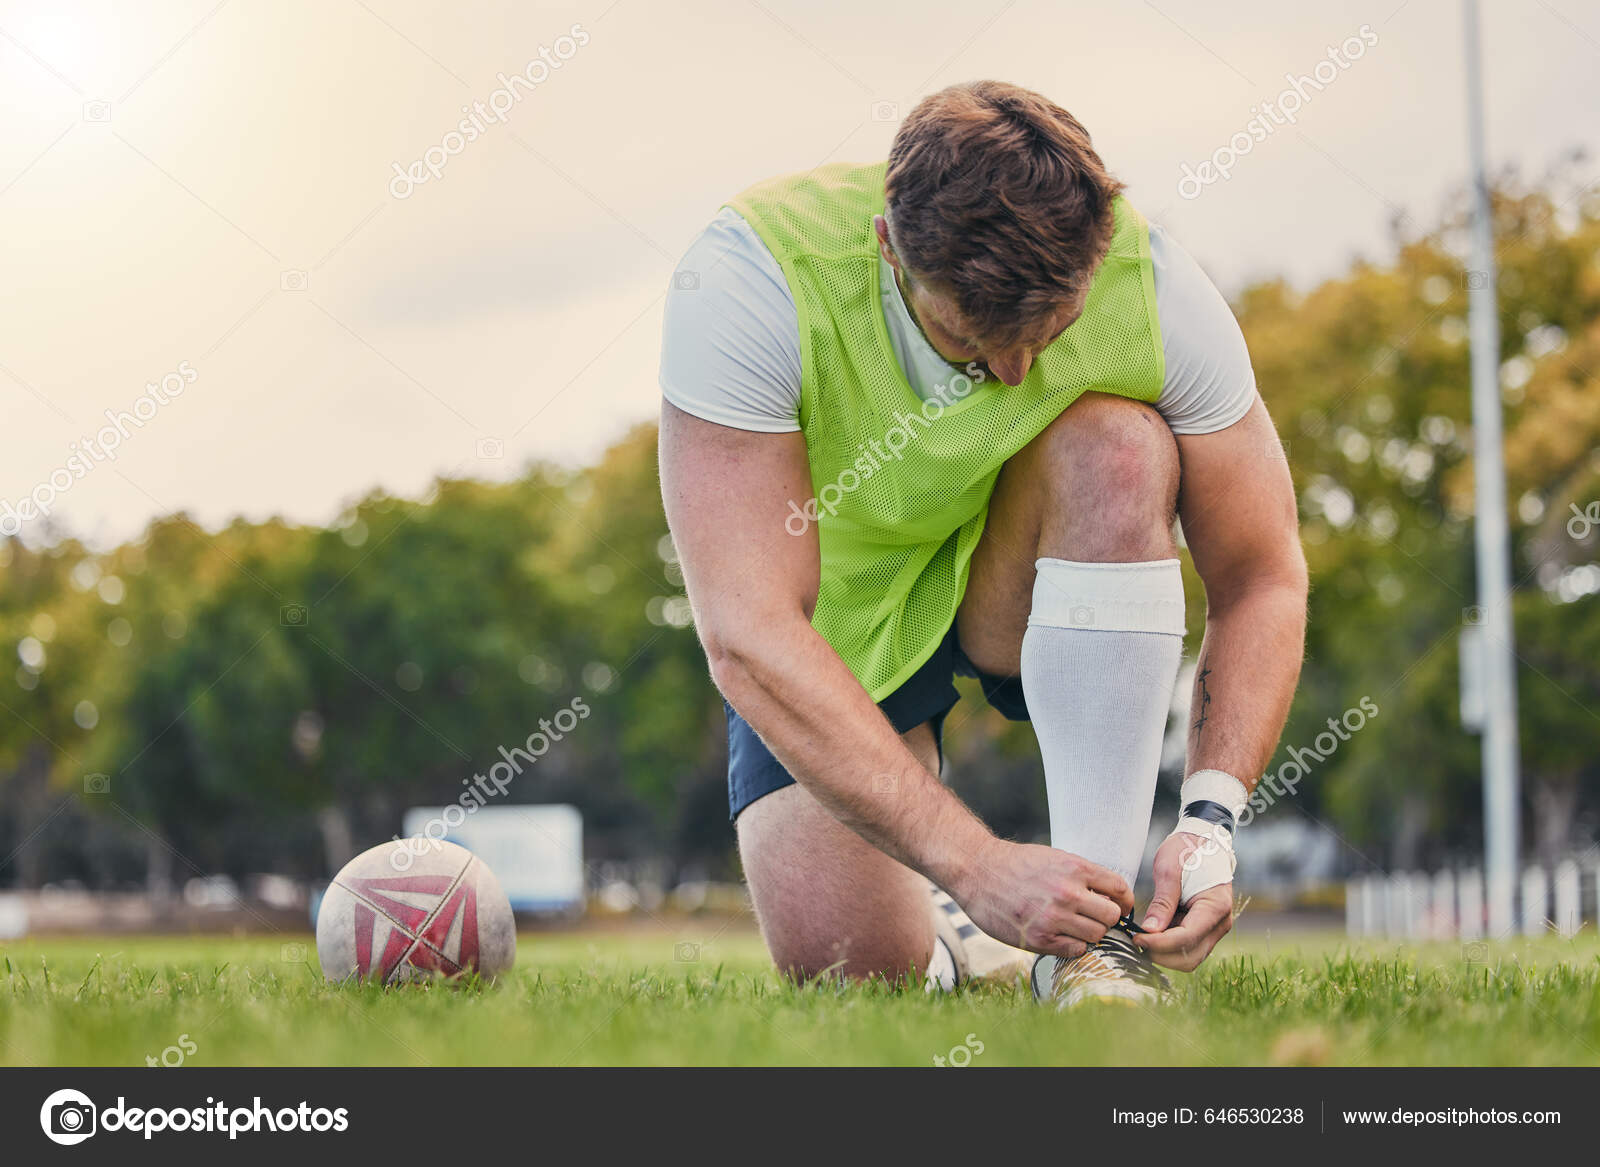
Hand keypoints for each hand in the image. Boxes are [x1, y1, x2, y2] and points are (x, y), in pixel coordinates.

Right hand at [951, 838, 1133, 958]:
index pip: (1120, 889)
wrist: (977, 871)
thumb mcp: (1055, 858)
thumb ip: (1082, 876)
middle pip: (1112, 916)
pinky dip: (1073, 945)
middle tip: (1093, 918)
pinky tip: (1061, 936)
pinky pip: (1075, 950)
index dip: (1123, 900)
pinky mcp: (1039, 939)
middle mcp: (1068, 893)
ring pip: (1097, 935)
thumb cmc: (1017, 864)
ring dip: (1090, 933)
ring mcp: (1054, 918)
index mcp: (1075, 868)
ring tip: (1074, 927)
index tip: (1118, 906)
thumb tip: (1111, 897)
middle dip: (1106, 918)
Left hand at [1132, 832, 1232, 970]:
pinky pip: (1188, 948)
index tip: (1136, 937)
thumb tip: (1149, 931)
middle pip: (1189, 957)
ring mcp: (1215, 928)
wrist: (1202, 841)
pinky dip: (1169, 947)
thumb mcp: (1169, 870)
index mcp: (1215, 906)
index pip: (1186, 938)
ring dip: (1164, 954)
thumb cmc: (1186, 850)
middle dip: (1161, 953)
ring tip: (1142, 936)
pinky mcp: (1206, 929)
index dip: (1159, 943)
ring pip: (1189, 958)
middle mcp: (1220, 923)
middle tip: (1135, 939)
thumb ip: (1162, 903)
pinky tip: (1152, 933)